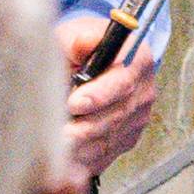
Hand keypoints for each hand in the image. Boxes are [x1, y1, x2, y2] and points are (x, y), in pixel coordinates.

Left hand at [63, 17, 156, 181]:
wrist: (89, 61)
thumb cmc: (80, 46)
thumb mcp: (75, 34)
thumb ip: (77, 40)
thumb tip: (81, 45)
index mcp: (138, 60)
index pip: (122, 84)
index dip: (97, 96)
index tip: (73, 103)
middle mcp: (143, 92)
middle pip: (114, 117)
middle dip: (81, 126)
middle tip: (54, 130)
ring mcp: (137, 119)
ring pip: (106, 141)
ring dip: (77, 146)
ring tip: (50, 142)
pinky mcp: (126, 140)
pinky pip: (102, 157)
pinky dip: (78, 159)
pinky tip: (58, 156)